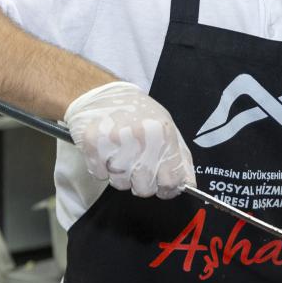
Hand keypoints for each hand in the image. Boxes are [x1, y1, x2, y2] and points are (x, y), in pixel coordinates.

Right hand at [63, 82, 194, 198]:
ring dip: (120, 175)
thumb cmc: (138, 113)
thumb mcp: (167, 128)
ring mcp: (115, 141)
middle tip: (137, 164)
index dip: (168, 189)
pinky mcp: (93, 144)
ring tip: (120, 153)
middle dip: (141, 182)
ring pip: (120, 184)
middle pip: (144, 188)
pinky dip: (101, 168)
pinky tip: (106, 151)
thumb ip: (180, 158)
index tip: (163, 188)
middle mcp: (141, 138)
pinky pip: (100, 175)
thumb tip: (188, 185)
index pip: (171, 181)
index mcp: (164, 134)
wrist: (103, 93)